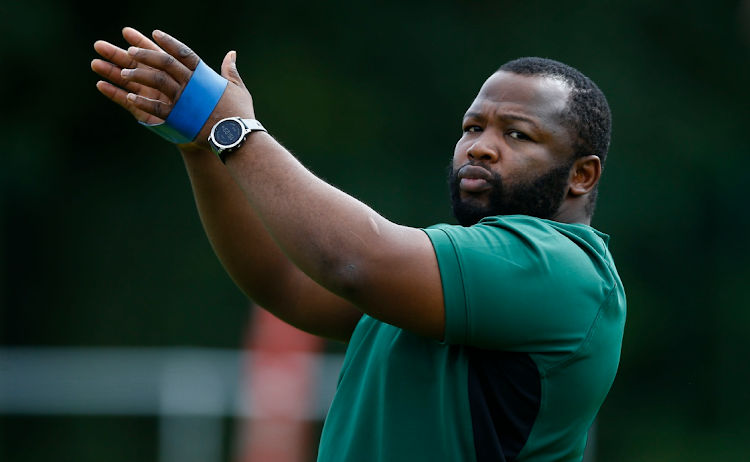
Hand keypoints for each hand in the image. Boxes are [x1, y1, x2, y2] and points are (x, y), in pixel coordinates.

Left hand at [93, 28, 254, 150]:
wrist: (237, 135)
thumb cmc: (240, 113)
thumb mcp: (238, 88)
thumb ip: (230, 70)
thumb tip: (231, 53)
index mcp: (205, 76)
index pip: (184, 53)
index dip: (169, 42)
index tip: (155, 34)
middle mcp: (192, 84)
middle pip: (165, 63)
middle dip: (146, 55)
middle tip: (130, 50)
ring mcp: (184, 101)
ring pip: (157, 81)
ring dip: (138, 75)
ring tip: (123, 73)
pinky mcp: (178, 118)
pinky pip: (156, 108)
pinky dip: (142, 102)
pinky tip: (130, 98)